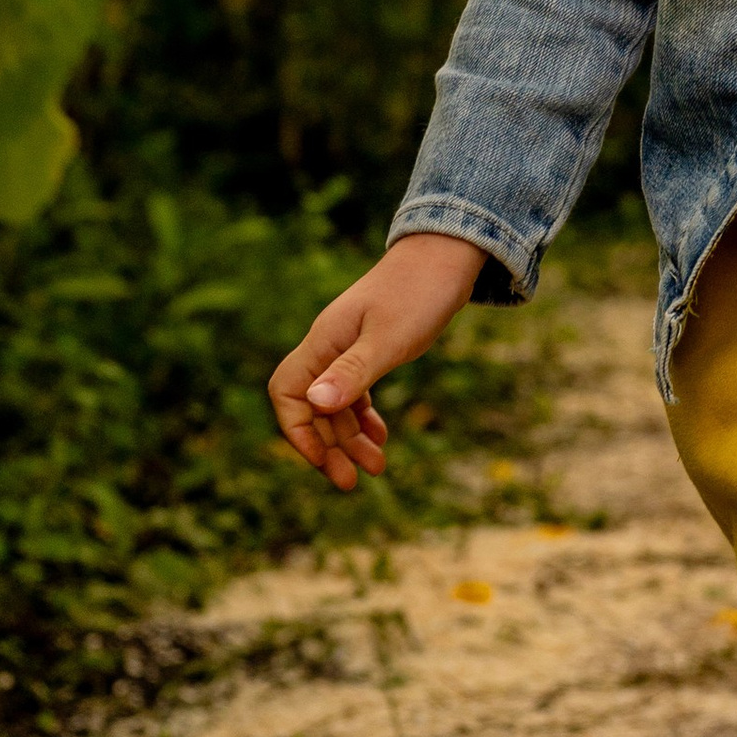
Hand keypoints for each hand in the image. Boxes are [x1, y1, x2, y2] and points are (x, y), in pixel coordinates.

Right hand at [267, 232, 486, 492]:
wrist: (449, 253)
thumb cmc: (420, 292)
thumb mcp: (390, 338)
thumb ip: (353, 371)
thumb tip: (315, 404)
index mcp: (324, 341)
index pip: (287, 392)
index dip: (298, 431)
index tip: (323, 460)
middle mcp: (330, 345)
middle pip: (311, 406)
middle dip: (328, 447)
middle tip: (352, 483)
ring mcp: (349, 346)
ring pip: (336, 403)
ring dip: (349, 438)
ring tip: (376, 468)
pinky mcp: (371, 346)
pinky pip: (356, 390)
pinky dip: (364, 417)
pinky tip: (380, 437)